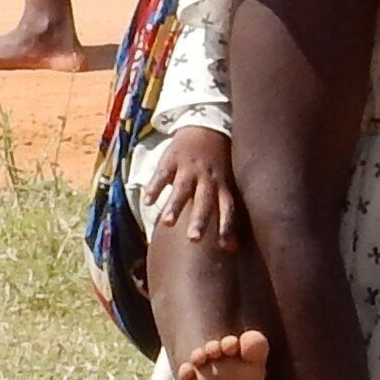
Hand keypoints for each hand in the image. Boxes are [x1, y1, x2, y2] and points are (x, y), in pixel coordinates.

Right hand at [146, 125, 237, 245]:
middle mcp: (207, 178)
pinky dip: (155, 187)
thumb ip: (226, 216)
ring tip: (167, 223)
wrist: (204, 129)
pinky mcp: (171, 160)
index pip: (227, 208)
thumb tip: (232, 250)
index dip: (226, 226)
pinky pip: (162, 174)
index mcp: (222, 186)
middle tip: (193, 240)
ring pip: (182, 188)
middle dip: (199, 220)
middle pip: (204, 201)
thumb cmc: (217, 167)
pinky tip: (148, 202)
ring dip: (175, 205)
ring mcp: (189, 168)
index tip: (223, 247)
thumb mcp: (225, 187)